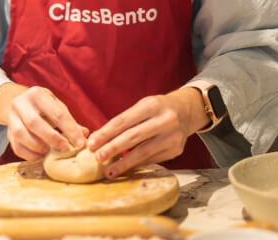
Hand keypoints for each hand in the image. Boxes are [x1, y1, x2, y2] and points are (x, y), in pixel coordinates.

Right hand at [6, 86, 88, 160]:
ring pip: (20, 134)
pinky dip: (29, 154)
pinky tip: (41, 156)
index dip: (70, 130)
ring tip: (49, 152)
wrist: (21, 104)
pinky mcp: (7, 132)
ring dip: (37, 146)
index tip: (80, 143)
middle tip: (65, 148)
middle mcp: (21, 103)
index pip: (56, 113)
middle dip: (52, 138)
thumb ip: (70, 121)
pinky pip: (16, 146)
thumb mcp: (57, 107)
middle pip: (34, 122)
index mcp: (37, 94)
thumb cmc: (45, 107)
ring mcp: (11, 117)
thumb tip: (85, 135)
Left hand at [86, 87, 207, 176]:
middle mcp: (164, 120)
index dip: (106, 133)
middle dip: (113, 148)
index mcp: (151, 105)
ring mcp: (172, 136)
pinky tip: (125, 169)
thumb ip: (124, 121)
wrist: (186, 111)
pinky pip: (152, 159)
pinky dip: (137, 164)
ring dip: (124, 163)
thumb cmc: (156, 109)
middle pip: (133, 137)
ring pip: (143, 152)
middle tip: (98, 158)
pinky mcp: (176, 150)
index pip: (123, 121)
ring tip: (109, 171)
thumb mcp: (142, 106)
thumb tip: (100, 139)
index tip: (91, 143)